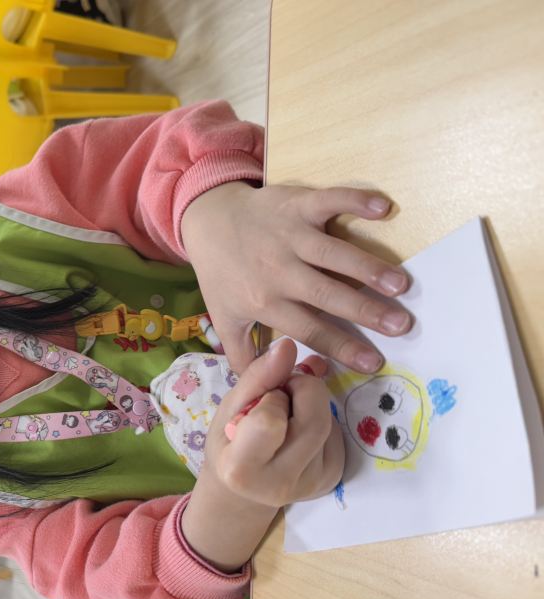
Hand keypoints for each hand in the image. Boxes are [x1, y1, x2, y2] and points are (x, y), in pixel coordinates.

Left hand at [181, 182, 411, 373]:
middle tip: (402, 325)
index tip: (374, 362)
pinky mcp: (296, 204)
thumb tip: (265, 388)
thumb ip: (243, 354)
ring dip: (368, 267)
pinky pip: (328, 201)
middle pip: (326, 294)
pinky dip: (355, 200)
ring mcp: (289, 235)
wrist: (207, 221)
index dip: (341, 346)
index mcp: (265, 301)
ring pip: (333, 253)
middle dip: (365, 311)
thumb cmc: (222, 273)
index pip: (309, 329)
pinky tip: (384, 209)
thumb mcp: (225, 318)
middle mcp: (279, 270)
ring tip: (401, 284)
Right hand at [204, 340, 344, 507]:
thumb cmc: (229, 444)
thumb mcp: (230, 408)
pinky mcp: (333, 478)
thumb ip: (257, 377)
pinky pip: (336, 433)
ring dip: (311, 405)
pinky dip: (318, 420)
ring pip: (328, 422)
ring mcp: (312, 483)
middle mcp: (282, 482)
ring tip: (288, 415)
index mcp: (243, 468)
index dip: (271, 397)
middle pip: (315, 420)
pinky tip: (299, 430)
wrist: (242, 492)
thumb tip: (288, 345)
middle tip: (282, 395)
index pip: (270, 421)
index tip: (261, 400)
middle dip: (302, 391)